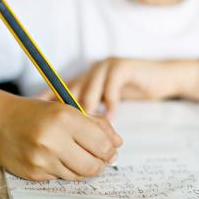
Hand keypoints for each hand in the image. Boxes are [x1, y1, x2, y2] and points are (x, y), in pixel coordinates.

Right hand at [0, 96, 122, 180]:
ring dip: (83, 168)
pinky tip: (56, 158)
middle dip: (100, 164)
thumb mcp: (68, 109)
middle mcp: (52, 140)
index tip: (109, 149)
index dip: (110, 150)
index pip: (102, 144)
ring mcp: (41, 159)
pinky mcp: (33, 173)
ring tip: (76, 155)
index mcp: (64, 118)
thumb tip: (118, 144)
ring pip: (78, 175)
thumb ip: (97, 124)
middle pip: (93, 166)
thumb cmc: (38, 113)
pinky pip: (60, 178)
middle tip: (99, 158)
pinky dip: (64, 170)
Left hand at [38, 58, 198, 116]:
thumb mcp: (109, 101)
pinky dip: (111, 102)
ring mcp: (107, 66)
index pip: (62, 89)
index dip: (49, 99)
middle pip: (73, 90)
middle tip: (64, 129)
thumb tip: (74, 132)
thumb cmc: (134, 91)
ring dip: (89, 109)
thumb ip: (93, 111)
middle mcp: (92, 70)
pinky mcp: (123, 66)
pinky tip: (112, 116)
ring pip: (91, 89)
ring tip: (87, 127)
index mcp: (87, 78)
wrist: (162, 77)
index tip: (37, 114)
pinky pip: (112, 87)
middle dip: (69, 111)